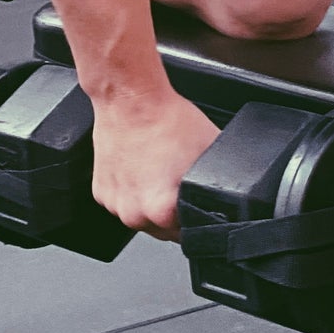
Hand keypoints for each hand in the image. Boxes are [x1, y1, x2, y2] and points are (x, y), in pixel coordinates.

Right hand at [92, 90, 219, 241]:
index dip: (199, 219)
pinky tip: (140, 170)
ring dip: (150, 205)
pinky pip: (123, 203)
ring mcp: (114, 204)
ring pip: (142, 219)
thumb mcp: (211, 152)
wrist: (131, 98)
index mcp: (162, 210)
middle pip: (164, 231)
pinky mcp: (100, 193)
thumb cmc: (166, 119)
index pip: (190, 234)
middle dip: (174, 214)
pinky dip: (132, 193)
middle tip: (177, 182)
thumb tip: (233, 197)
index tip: (197, 203)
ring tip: (157, 173)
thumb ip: (222, 184)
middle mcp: (135, 213)